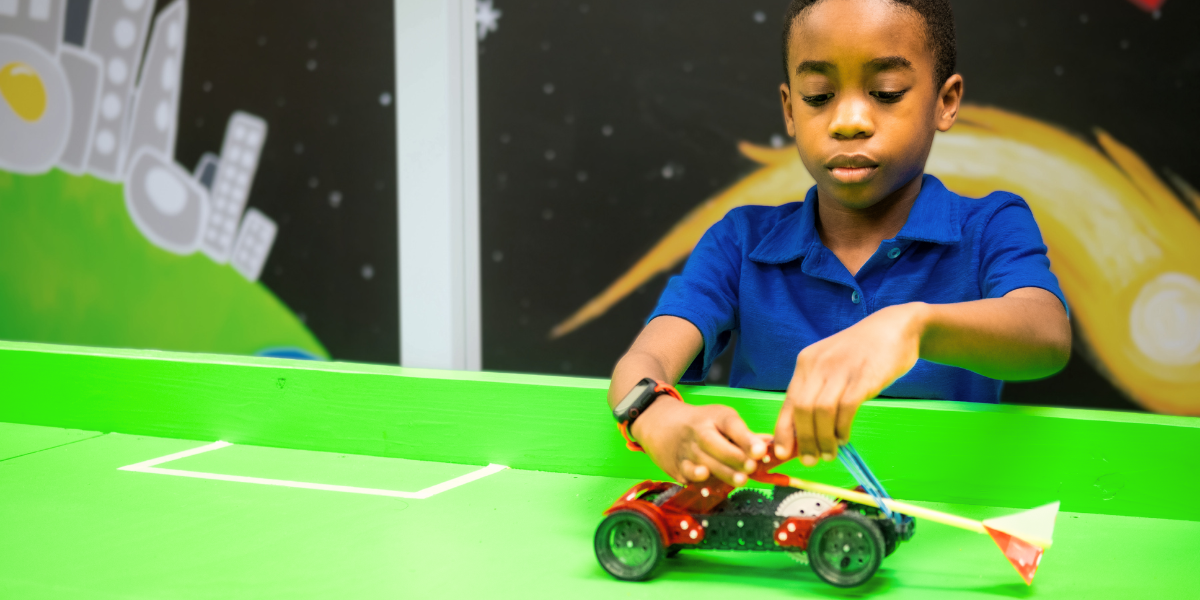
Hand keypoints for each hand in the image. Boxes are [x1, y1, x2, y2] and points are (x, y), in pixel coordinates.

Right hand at [630, 399, 767, 485]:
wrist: (660, 423)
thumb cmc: (700, 423)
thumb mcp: (723, 420)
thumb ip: (746, 436)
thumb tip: (772, 446)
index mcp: (714, 417)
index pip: (730, 424)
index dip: (745, 438)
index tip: (759, 450)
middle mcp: (698, 431)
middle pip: (714, 444)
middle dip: (734, 458)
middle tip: (752, 468)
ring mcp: (685, 449)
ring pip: (703, 462)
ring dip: (722, 473)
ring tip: (740, 481)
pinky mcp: (676, 465)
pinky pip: (688, 475)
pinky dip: (698, 481)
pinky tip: (709, 485)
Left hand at [774, 303, 925, 466]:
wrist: (896, 328)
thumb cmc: (862, 353)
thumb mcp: (831, 365)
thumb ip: (817, 391)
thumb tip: (804, 430)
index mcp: (806, 363)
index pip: (788, 402)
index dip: (784, 430)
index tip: (783, 453)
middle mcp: (818, 365)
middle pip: (802, 409)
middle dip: (803, 440)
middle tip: (810, 460)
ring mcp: (840, 370)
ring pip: (820, 412)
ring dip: (823, 439)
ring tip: (829, 454)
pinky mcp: (863, 377)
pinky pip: (845, 408)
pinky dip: (842, 428)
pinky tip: (844, 438)